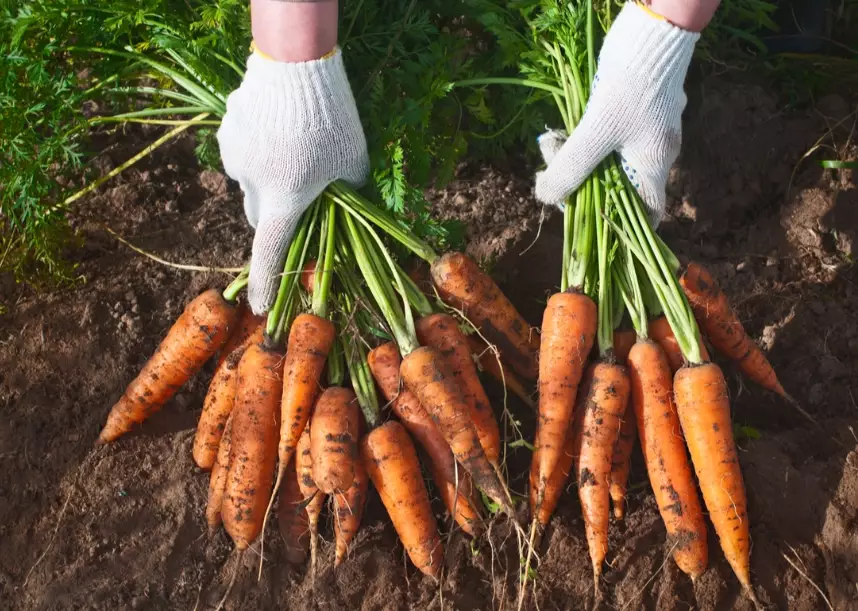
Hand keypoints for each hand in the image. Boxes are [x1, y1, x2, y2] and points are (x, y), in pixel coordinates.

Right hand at [217, 48, 367, 313]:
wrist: (298, 65)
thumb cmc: (334, 119)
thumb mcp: (353, 163)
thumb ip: (347, 194)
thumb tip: (345, 210)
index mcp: (284, 199)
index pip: (270, 253)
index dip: (265, 284)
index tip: (259, 310)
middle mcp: (252, 184)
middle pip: (261, 217)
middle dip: (278, 216)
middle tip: (302, 198)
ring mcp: (235, 156)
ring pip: (251, 183)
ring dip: (269, 180)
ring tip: (295, 149)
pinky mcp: (227, 131)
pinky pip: (243, 152)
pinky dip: (259, 151)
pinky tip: (279, 129)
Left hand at [534, 3, 700, 224]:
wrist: (652, 29)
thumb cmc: (630, 84)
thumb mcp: (595, 130)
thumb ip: (571, 167)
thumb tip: (546, 197)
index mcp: (654, 165)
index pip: (648, 214)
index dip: (622, 228)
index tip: (587, 222)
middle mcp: (655, 152)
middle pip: (618, 188)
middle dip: (583, 185)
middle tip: (554, 173)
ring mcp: (646, 131)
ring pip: (607, 161)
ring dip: (577, 159)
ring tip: (552, 145)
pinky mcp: (634, 111)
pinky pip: (606, 138)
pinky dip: (584, 138)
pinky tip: (563, 130)